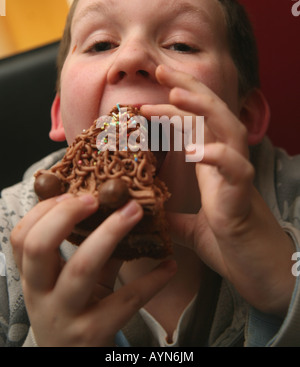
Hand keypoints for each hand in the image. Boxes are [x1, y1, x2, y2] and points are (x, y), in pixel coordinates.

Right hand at [10, 193, 175, 345]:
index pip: (22, 239)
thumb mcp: (72, 286)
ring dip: (110, 234)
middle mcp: (42, 296)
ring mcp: (66, 315)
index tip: (70, 194)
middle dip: (66, 216)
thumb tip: (117, 214)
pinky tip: (169, 265)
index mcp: (34, 280)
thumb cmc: (74, 315)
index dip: (43, 212)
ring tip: (134, 212)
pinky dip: (152, 280)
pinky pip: (126, 299)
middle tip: (95, 198)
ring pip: (82, 268)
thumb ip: (89, 253)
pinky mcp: (94, 333)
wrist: (71, 365)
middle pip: (40, 247)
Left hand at [141, 65, 295, 316]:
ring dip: (203, 108)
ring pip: (227, 128)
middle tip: (160, 70)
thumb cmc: (230, 245)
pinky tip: (193, 151)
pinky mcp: (243, 195)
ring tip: (175, 94)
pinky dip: (216, 155)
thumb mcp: (192, 228)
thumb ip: (174, 217)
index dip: (173, 105)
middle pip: (212, 112)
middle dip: (187, 88)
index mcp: (212, 163)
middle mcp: (226, 161)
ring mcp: (237, 175)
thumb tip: (151, 215)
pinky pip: (235, 167)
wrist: (259, 272)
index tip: (147, 95)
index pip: (195, 123)